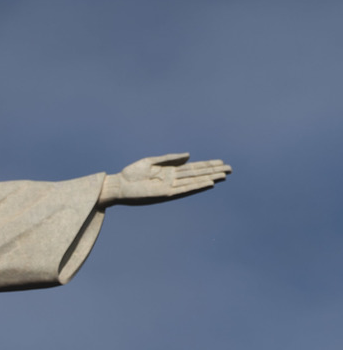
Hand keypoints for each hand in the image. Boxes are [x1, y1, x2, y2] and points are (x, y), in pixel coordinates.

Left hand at [99, 154, 229, 206]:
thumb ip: (170, 158)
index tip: (221, 162)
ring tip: (223, 175)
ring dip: (209, 178)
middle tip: (230, 169)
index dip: (207, 165)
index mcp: (170, 171)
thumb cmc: (132, 174)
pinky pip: (184, 189)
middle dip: (213, 171)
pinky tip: (207, 183)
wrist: (119, 185)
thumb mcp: (151, 161)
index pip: (193, 168)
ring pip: (194, 182)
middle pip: (197, 174)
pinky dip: (196, 186)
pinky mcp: (165, 193)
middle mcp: (173, 180)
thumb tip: (189, 155)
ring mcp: (170, 187)